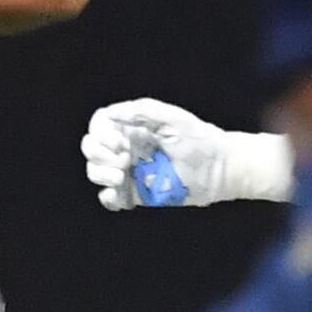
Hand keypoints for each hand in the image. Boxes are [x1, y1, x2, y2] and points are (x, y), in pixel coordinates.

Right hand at [82, 97, 288, 210]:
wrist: (219, 169)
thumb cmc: (199, 139)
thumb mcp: (171, 118)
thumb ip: (140, 113)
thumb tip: (110, 115)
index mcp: (132, 126)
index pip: (99, 125)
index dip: (100, 133)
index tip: (118, 142)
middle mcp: (127, 147)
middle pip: (91, 148)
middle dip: (99, 155)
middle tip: (124, 161)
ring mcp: (129, 171)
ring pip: (96, 172)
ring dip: (101, 174)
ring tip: (122, 176)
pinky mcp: (136, 194)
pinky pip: (110, 198)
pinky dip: (108, 198)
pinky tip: (120, 196)